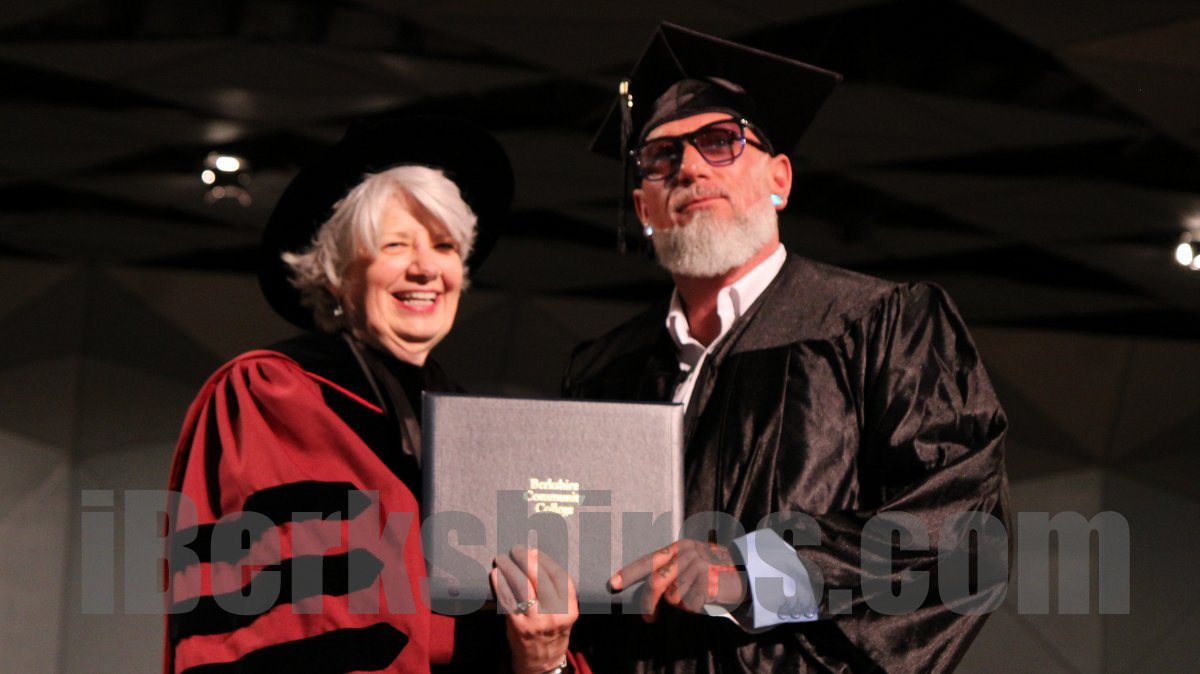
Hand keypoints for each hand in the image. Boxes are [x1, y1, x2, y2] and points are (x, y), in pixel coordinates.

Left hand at [491, 545, 577, 673]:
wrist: (541, 664)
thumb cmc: (552, 634)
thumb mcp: (564, 615)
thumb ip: (558, 594)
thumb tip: (538, 561)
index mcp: (569, 610)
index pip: (560, 577)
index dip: (546, 560)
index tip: (535, 551)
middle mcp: (554, 614)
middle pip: (540, 578)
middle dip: (527, 559)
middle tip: (517, 550)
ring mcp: (535, 621)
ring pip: (522, 586)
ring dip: (511, 568)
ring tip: (503, 559)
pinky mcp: (518, 626)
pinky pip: (508, 599)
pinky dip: (500, 584)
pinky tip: (496, 575)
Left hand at [609, 539, 744, 621]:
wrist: (747, 571)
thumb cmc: (712, 569)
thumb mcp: (690, 560)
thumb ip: (669, 569)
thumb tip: (646, 593)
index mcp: (680, 546)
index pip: (649, 560)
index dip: (630, 573)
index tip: (612, 584)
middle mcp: (688, 553)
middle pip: (657, 582)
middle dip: (648, 603)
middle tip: (648, 617)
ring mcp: (700, 567)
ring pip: (674, 597)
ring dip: (682, 604)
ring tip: (695, 596)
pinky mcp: (710, 582)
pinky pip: (691, 604)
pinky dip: (696, 607)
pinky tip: (706, 598)